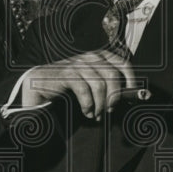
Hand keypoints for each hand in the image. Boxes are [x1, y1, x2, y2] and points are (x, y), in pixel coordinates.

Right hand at [22, 48, 137, 118]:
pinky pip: (84, 89)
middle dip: (114, 96)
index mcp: (99, 57)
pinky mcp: (66, 73)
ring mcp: (77, 64)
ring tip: (97, 115)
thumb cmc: (69, 85)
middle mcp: (90, 57)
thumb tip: (127, 96)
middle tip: (110, 110)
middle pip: (112, 75)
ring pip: (99, 84)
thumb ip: (107, 85)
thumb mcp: (91, 82)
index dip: (130, 79)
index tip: (131, 95)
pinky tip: (87, 112)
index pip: (122, 64)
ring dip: (100, 104)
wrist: (41, 83)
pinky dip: (88, 104)